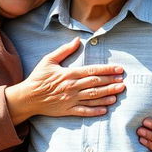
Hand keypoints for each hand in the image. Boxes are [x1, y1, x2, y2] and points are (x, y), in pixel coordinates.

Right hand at [5, 37, 125, 123]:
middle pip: (96, 84)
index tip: (119, 69)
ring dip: (107, 95)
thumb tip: (77, 40)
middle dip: (111, 82)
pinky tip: (105, 110)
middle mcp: (72, 87)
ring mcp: (70, 100)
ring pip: (92, 97)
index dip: (107, 70)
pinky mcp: (67, 110)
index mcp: (69, 74)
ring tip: (119, 93)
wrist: (27, 97)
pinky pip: (84, 111)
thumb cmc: (38, 77)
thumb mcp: (49, 60)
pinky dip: (95, 111)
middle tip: (123, 81)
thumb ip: (64, 50)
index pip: (92, 71)